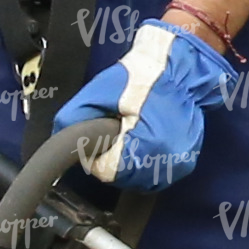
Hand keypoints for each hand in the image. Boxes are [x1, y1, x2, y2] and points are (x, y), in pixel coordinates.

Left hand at [52, 19, 237, 188]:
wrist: (178, 68)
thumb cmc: (141, 77)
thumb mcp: (98, 93)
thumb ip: (73, 119)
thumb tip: (63, 142)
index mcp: (149, 145)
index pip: (107, 171)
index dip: (96, 155)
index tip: (101, 136)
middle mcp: (169, 160)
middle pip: (123, 178)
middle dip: (113, 158)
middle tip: (118, 131)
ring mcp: (179, 164)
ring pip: (139, 179)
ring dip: (129, 163)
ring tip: (133, 134)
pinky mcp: (185, 163)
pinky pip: (155, 173)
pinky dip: (146, 162)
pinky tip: (146, 140)